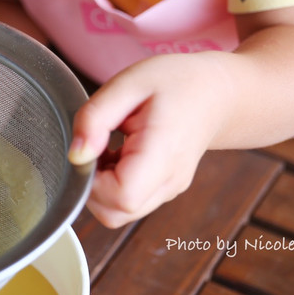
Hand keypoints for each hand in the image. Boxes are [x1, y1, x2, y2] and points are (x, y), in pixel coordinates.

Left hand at [68, 53, 228, 227]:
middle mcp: (169, 181)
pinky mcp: (163, 191)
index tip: (90, 149)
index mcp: (164, 152)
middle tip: (95, 146)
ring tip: (108, 146)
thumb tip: (75, 155)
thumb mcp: (129, 84)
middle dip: (90, 185)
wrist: (218, 92)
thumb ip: (96, 118)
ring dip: (99, 186)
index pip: (121, 196)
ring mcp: (168, 190)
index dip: (92, 180)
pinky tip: (116, 154)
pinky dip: (111, 185)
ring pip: (119, 212)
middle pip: (115, 212)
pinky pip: (127, 203)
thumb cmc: (177, 82)